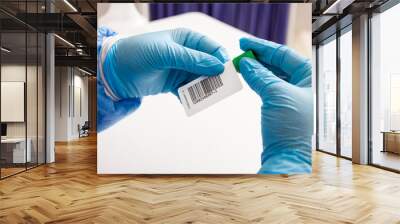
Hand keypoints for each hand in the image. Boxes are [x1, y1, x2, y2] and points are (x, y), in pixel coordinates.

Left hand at [101, 28, 228, 99]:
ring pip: (201, 80)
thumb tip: (218, 66)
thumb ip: (192, 60)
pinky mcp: (174, 84)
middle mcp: (187, 54)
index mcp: (186, 39)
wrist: (116, 71)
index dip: (221, 58)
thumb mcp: (166, 53)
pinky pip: (189, 91)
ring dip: (205, 88)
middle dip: (216, 76)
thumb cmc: (139, 53)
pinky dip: (193, 97)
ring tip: (206, 96)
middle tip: (220, 87)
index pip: (211, 47)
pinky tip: (193, 102)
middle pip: (209, 65)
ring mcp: (180, 70)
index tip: (226, 71)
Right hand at [238, 37, 312, 173]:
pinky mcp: (280, 105)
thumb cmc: (290, 129)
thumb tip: (246, 62)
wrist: (285, 156)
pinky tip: (246, 75)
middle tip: (240, 51)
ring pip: (271, 73)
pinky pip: (266, 85)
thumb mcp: (275, 95)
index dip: (262, 47)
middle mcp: (301, 84)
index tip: (245, 42)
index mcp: (308, 77)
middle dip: (258, 56)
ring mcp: (290, 94)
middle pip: (277, 62)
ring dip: (255, 67)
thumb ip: (260, 75)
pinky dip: (255, 79)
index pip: (283, 54)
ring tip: (240, 62)